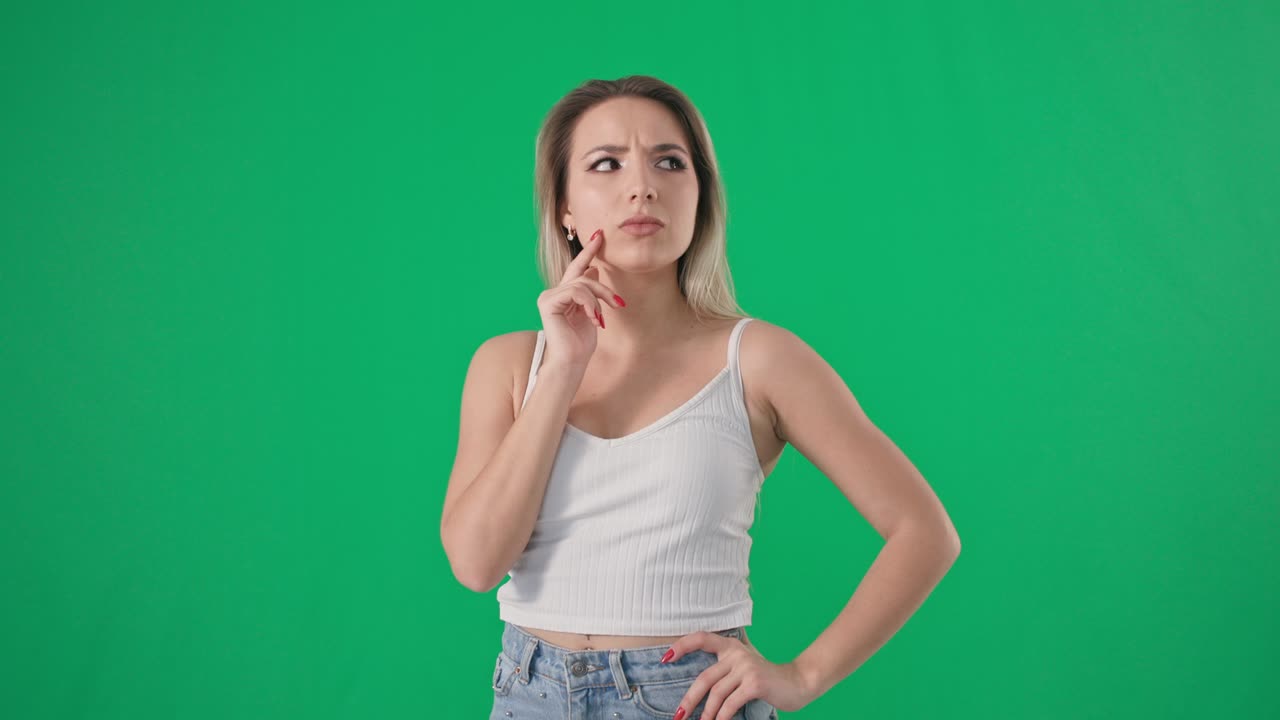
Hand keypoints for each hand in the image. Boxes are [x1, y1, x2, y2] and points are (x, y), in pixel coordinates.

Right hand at [536, 228, 624, 370]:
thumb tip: (594, 269)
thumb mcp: (592, 312)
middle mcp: (553, 293)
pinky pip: (575, 292)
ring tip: (603, 317)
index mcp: (563, 294)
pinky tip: (594, 319)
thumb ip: (591, 292)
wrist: (572, 362)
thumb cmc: (581, 343)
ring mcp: (548, 297)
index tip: (599, 234)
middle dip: (603, 288)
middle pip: (583, 275)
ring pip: (581, 283)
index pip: (577, 268)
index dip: (589, 251)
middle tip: (618, 303)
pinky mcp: (547, 302)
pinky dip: (589, 304)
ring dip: (599, 299)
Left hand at [661, 631, 813, 718]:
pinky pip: (730, 703)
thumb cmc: (766, 680)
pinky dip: (722, 717)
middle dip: (689, 700)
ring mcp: (746, 667)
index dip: (682, 645)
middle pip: (705, 678)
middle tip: (678, 716)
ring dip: (707, 714)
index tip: (665, 659)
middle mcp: (737, 653)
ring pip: (716, 694)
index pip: (701, 638)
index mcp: (731, 646)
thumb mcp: (743, 668)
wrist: (798, 682)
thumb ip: (723, 670)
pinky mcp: (754, 683)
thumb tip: (697, 692)